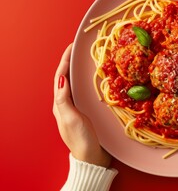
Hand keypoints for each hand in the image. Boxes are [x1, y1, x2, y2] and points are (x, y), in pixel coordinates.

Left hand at [53, 43, 111, 167]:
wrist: (91, 156)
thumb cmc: (81, 139)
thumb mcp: (71, 119)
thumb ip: (64, 100)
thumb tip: (60, 78)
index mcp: (60, 103)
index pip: (61, 76)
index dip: (65, 60)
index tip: (71, 46)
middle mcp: (66, 103)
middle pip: (65, 77)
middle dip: (70, 61)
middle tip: (78, 49)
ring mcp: (75, 106)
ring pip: (74, 83)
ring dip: (76, 69)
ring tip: (83, 58)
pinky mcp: (84, 110)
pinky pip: (82, 90)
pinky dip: (84, 80)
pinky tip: (91, 78)